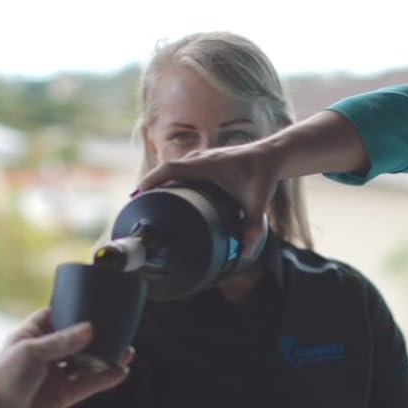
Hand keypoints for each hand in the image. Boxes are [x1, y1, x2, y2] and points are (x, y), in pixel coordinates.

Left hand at [0, 309, 132, 407]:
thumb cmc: (4, 380)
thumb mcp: (31, 353)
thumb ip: (62, 341)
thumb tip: (90, 329)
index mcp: (31, 336)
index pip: (53, 316)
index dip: (71, 310)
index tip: (93, 304)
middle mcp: (43, 354)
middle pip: (75, 340)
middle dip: (95, 336)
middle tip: (118, 329)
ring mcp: (53, 376)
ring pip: (85, 363)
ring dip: (104, 358)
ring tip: (126, 351)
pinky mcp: (62, 396)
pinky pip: (87, 385)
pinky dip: (104, 379)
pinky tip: (120, 372)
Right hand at [139, 142, 282, 256]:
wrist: (272, 156)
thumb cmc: (263, 174)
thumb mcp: (259, 202)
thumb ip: (254, 227)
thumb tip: (247, 251)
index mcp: (207, 165)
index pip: (170, 169)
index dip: (151, 180)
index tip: (137, 194)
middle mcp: (200, 159)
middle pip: (166, 170)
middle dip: (149, 185)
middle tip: (136, 204)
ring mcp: (201, 159)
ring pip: (172, 169)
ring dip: (159, 182)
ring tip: (146, 201)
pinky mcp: (203, 162)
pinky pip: (180, 169)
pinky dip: (170, 180)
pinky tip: (165, 194)